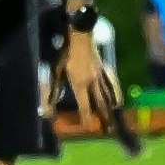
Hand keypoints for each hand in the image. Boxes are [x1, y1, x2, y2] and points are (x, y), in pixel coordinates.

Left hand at [52, 15, 120, 131]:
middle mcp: (93, 82)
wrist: (81, 34)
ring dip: (112, 109)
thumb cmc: (66, 51)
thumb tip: (47, 107)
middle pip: (101, 103)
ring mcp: (101, 75)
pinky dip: (116, 94)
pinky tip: (118, 100)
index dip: (86, 117)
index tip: (89, 128)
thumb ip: (53, 90)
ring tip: (116, 120)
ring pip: (108, 95)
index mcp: (80, 83)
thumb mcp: (56, 70)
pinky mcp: (104, 68)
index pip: (85, 105)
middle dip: (105, 118)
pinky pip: (112, 84)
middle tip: (110, 131)